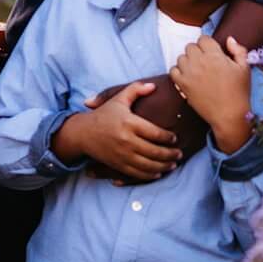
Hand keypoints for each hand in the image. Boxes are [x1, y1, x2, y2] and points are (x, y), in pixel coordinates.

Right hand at [52, 81, 181, 182]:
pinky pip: (137, 174)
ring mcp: (122, 155)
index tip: (175, 138)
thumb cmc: (104, 114)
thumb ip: (136, 90)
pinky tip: (158, 173)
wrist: (83, 133)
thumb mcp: (118, 99)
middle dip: (170, 154)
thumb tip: (153, 86)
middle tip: (179, 153)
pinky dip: (150, 175)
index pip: (155, 133)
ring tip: (173, 164)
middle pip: (154, 151)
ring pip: (148, 165)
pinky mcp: (118, 165)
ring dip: (164, 167)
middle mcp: (127, 140)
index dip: (168, 137)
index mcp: (129, 123)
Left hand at [170, 36, 255, 153]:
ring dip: (188, 61)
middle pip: (190, 46)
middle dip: (197, 52)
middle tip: (205, 62)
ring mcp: (189, 73)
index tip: (212, 53)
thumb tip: (229, 39)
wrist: (229, 115)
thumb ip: (238, 50)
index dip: (208, 45)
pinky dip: (178, 72)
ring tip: (197, 70)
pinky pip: (173, 71)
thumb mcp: (244, 68)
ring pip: (181, 57)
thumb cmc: (239, 92)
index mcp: (215, 55)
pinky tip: (188, 77)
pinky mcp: (183, 85)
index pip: (203, 39)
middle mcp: (200, 61)